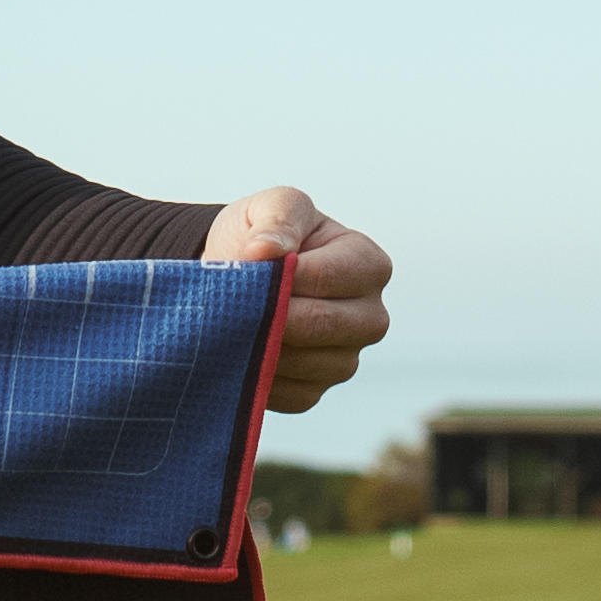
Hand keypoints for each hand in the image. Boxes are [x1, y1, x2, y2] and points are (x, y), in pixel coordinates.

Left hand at [204, 186, 389, 413]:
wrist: (238, 273)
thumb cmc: (264, 235)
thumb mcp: (271, 207)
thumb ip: (276, 219)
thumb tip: (266, 252)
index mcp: (369, 264)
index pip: (327, 277)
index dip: (283, 275)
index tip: (247, 268)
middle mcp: (370, 316)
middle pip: (321, 324)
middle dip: (269, 313)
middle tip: (231, 302)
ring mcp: (346, 358)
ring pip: (305, 363)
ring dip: (261, 345)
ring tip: (231, 322)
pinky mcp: (316, 390)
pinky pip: (290, 393)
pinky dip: (258, 376)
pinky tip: (239, 351)